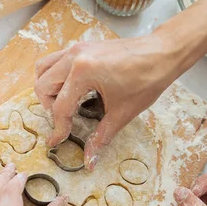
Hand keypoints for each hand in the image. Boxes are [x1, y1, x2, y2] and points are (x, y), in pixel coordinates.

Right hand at [34, 0, 206, 170]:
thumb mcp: (122, 112)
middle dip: (49, 107)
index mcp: (83, 72)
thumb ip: (101, 137)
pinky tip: (73, 88)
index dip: (58, 129)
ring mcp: (77, 48)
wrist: (163, 53)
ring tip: (64, 102)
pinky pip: (56, 60)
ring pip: (44, 68)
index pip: (60, 106)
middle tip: (64, 120)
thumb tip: (89, 160)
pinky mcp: (83, 46)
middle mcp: (74, 57)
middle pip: (43, 85)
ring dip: (48, 88)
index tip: (56, 142)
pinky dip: (56, 75)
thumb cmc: (147, 80)